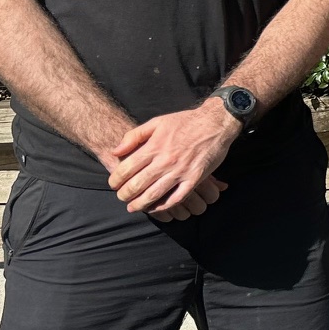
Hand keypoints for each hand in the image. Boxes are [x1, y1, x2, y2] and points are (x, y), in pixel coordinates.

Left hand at [107, 99, 238, 217]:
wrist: (215, 122)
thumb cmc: (185, 121)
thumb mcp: (157, 122)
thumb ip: (134, 136)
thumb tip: (116, 151)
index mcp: (154, 146)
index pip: (127, 168)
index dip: (116, 179)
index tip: (113, 184)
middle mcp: (165, 161)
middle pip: (138, 184)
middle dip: (125, 195)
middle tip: (122, 198)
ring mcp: (180, 171)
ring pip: (154, 194)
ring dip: (140, 204)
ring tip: (133, 208)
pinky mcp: (195, 178)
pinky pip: (177, 198)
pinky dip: (164, 206)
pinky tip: (156, 208)